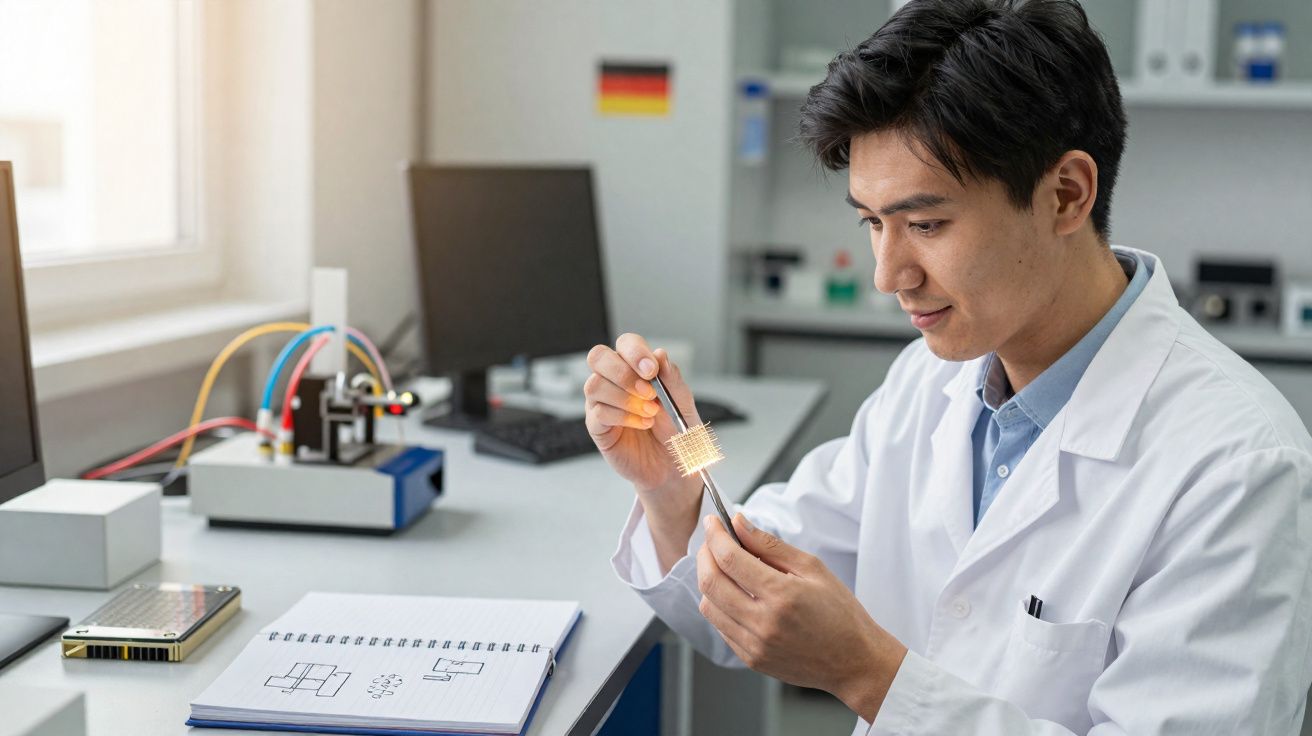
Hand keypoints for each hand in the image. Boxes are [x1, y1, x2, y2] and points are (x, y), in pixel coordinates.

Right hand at [584, 333, 701, 494]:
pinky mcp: (597, 426)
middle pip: (598, 357)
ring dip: (625, 398)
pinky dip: (623, 417)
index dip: (635, 352)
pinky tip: (642, 424)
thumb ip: (672, 379)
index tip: (652, 370)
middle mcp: (615, 380)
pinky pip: (598, 412)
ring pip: (594, 385)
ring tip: (650, 413)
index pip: (625, 344)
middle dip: (623, 373)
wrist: (674, 466)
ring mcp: (602, 402)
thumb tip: (660, 354)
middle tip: (648, 392)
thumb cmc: (677, 431)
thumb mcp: (683, 403)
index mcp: (636, 368)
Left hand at [696, 513, 907, 721]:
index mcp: (782, 595)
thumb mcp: (813, 568)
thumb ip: (771, 545)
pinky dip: (720, 605)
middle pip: (710, 582)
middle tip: (712, 541)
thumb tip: (739, 523)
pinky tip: (735, 594)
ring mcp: (754, 645)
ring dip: (709, 581)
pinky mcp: (751, 659)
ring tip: (724, 568)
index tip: (712, 522)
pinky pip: (720, 627)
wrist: (854, 661)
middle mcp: (763, 623)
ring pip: (709, 606)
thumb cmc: (840, 613)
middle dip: (705, 555)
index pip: (730, 559)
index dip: (715, 536)